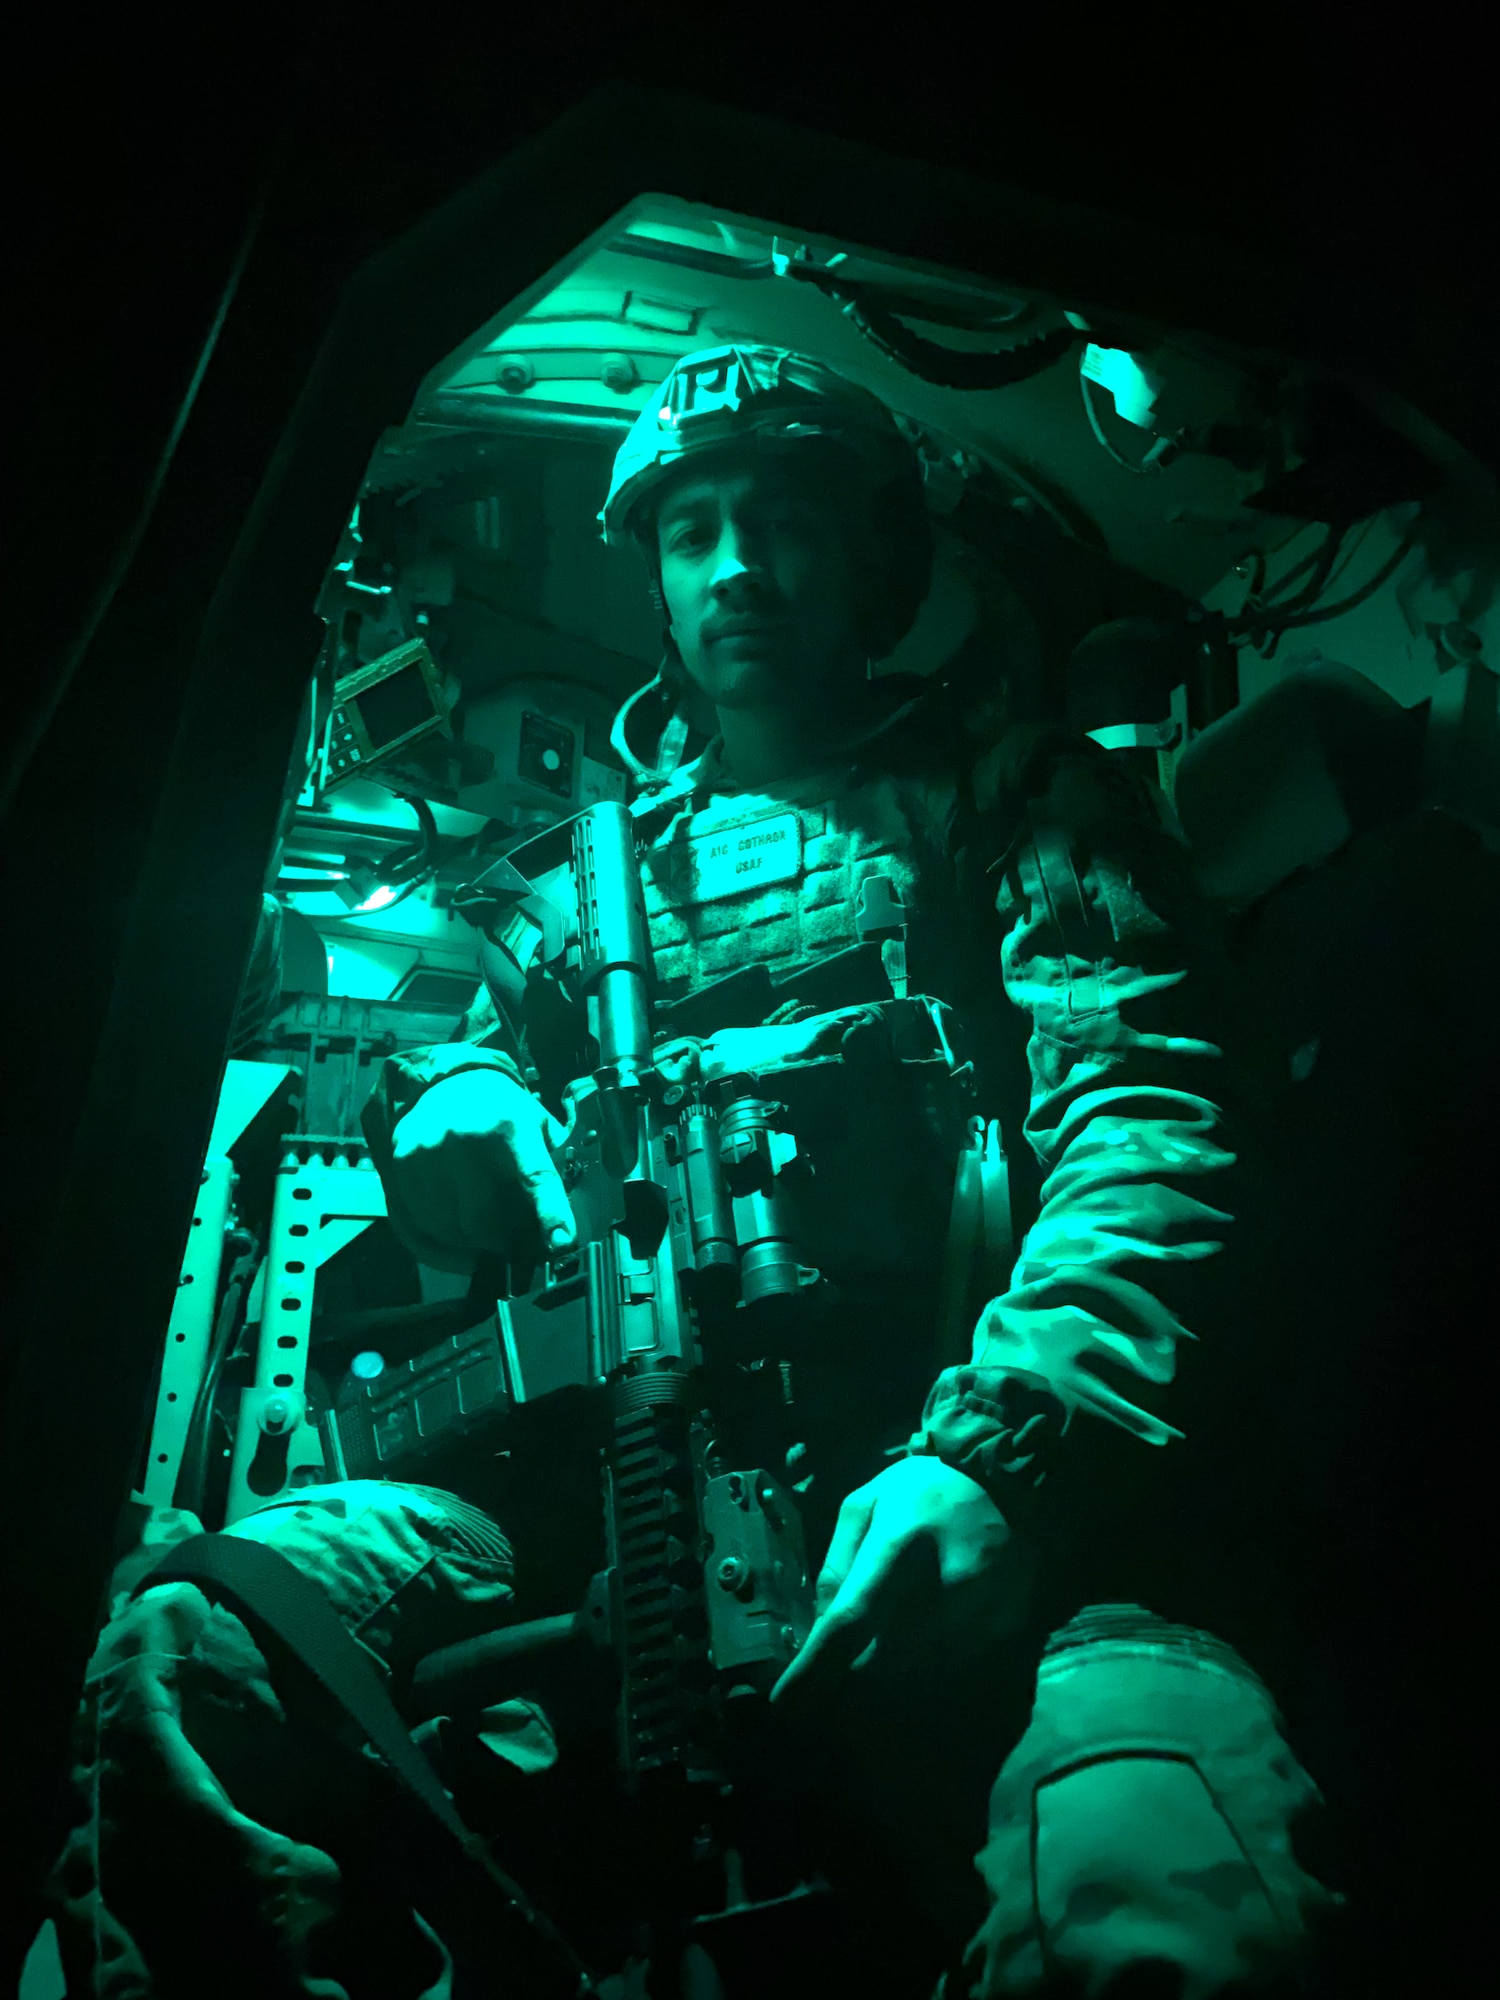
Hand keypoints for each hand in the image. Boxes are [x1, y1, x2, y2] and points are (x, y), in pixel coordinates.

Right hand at [385, 1069, 575, 1273]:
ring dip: (474, 1241)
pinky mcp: (406, 1164)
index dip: (551, 1214)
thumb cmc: (500, 1111)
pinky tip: (457, 1219)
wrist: (447, 1082)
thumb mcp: (535, 1124)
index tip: (562, 1244)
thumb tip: (561, 1219)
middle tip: (515, 1242)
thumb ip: (549, 1164)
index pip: (536, 1177)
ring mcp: (433, 1152)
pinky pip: (425, 1222)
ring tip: (485, 1228)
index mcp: (514, 1127)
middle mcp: (470, 1138)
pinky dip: (445, 1234)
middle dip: (506, 1241)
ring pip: (455, 1228)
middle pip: (488, 1218)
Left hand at [770, 1456, 1026, 1707]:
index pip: (852, 1622)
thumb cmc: (924, 1489)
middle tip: (823, 1685)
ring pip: (916, 1675)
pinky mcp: (1007, 1629)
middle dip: (845, 1682)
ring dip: (885, 1679)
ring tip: (870, 1662)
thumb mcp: (865, 1503)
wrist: (1011, 1480)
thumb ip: (838, 1564)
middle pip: (882, 1663)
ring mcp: (983, 1612)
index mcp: (900, 1545)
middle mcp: (945, 1585)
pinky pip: (951, 1668)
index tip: (787, 1706)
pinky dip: (925, 1668)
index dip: (817, 1671)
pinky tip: (919, 1644)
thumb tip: (818, 1631)